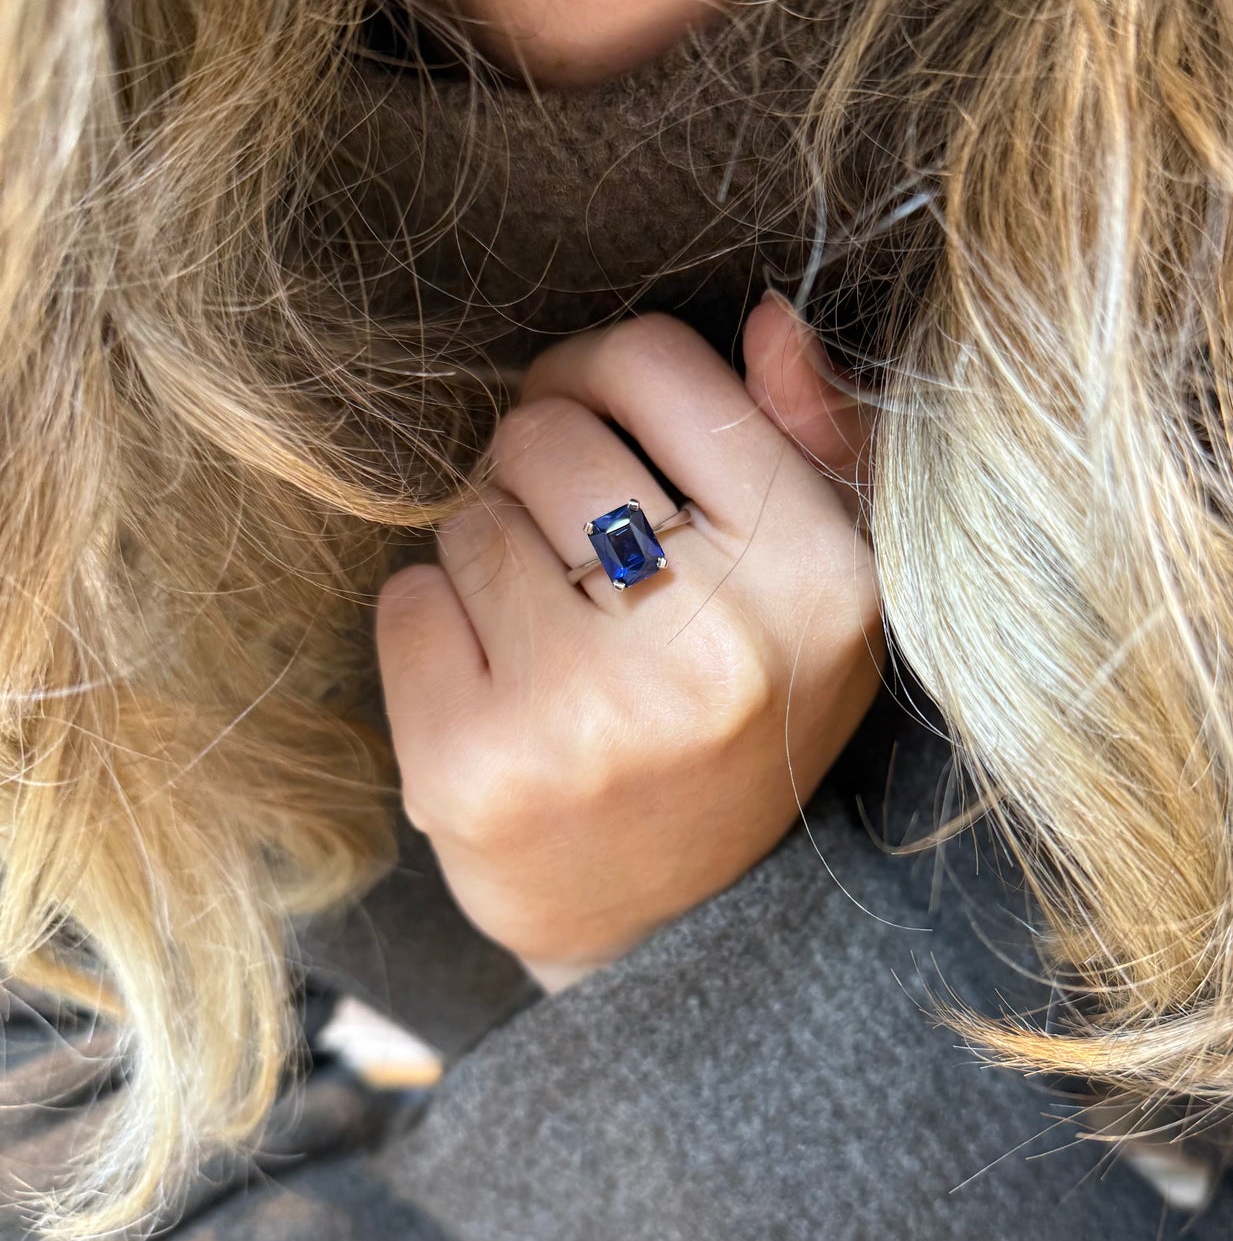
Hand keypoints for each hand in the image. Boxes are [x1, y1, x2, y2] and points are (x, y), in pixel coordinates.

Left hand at [376, 305, 879, 989]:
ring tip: (549, 633)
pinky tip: (494, 685)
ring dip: (492, 554)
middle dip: (542, 475)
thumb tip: (763, 319)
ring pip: (466, 515)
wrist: (672, 922)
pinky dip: (435, 624)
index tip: (590, 417)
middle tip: (577, 557)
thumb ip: (813, 445)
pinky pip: (405, 599)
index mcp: (817, 580)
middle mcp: (712, 645)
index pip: (656, 364)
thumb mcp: (821, 593)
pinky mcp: (472, 769)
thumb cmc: (745, 725)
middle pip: (543, 432)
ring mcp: (584, 713)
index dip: (600, 371)